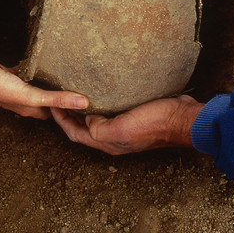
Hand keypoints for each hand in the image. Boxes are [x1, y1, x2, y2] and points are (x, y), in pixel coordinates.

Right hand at [0, 54, 88, 118]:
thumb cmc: (1, 89)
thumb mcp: (33, 97)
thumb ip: (57, 99)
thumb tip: (83, 102)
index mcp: (32, 109)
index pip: (55, 112)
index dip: (67, 108)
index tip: (81, 100)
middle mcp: (25, 100)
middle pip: (47, 99)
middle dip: (59, 92)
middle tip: (75, 83)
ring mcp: (18, 87)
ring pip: (38, 85)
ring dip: (48, 80)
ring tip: (63, 71)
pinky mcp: (13, 73)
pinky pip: (27, 71)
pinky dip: (35, 67)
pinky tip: (44, 60)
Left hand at [51, 96, 202, 154]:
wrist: (182, 118)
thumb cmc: (154, 124)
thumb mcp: (122, 129)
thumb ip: (99, 130)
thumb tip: (87, 122)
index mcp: (109, 143)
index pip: (76, 135)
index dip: (62, 122)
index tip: (52, 106)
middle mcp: (115, 137)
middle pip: (85, 129)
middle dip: (71, 116)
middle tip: (60, 99)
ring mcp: (126, 126)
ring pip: (98, 118)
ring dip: (86, 108)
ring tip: (77, 93)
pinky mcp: (135, 114)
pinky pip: (113, 109)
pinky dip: (103, 101)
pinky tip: (103, 89)